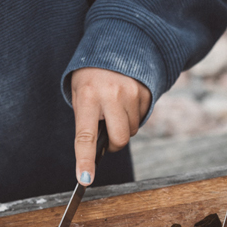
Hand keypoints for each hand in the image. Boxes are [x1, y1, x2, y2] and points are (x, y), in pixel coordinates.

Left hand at [71, 67, 150, 184]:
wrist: (114, 46)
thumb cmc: (91, 77)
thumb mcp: (80, 94)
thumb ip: (86, 121)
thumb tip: (97, 152)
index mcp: (88, 97)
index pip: (85, 136)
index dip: (85, 160)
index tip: (84, 179)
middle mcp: (110, 95)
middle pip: (119, 139)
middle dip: (114, 143)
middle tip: (106, 133)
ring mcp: (131, 93)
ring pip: (131, 130)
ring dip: (123, 125)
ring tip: (114, 105)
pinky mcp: (145, 92)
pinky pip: (142, 118)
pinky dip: (134, 115)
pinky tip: (126, 99)